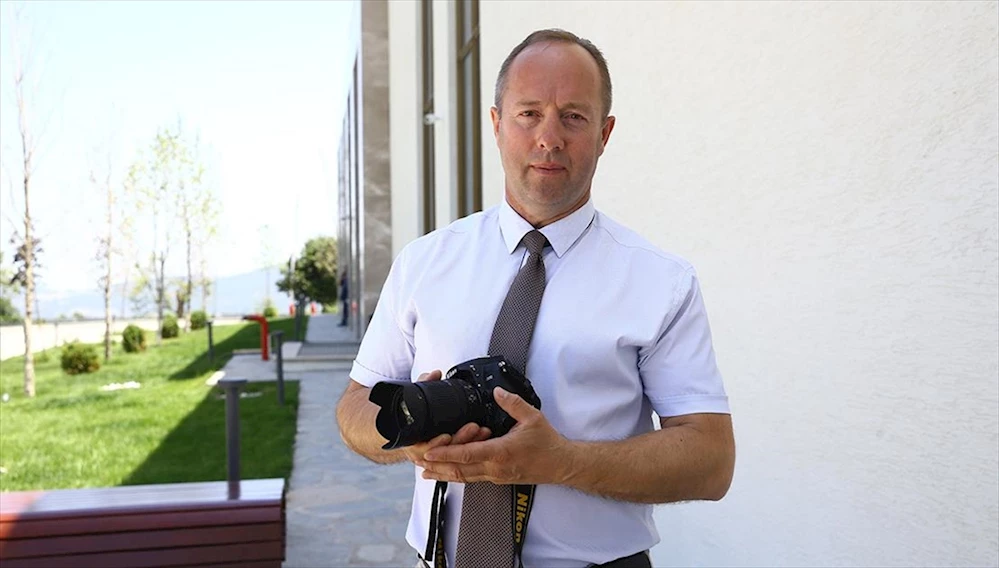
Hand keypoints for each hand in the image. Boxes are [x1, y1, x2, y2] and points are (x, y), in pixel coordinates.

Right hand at [399, 370, 492, 465]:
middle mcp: (424, 454)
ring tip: (483, 431)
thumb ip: (424, 382)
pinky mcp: (449, 458)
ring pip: (455, 458)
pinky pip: (462, 459)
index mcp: (413, 442)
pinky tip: (483, 437)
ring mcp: (436, 458)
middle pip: (444, 455)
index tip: (447, 435)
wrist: (410, 424)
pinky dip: (473, 448)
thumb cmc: (413, 412)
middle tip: (474, 428)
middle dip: (460, 441)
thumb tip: (434, 374)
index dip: (435, 443)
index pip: (423, 450)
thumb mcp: (416, 395)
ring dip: (470, 444)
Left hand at [417, 387, 571, 485]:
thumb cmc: (547, 443)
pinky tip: (449, 473)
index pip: (467, 454)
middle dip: (437, 467)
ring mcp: (496, 475)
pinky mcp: (498, 478)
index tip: (429, 451)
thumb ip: (512, 403)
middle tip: (418, 462)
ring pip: (464, 477)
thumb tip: (496, 392)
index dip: (446, 453)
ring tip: (426, 471)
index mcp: (501, 452)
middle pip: (459, 470)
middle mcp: (495, 468)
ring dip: (444, 474)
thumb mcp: (532, 417)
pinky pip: (473, 478)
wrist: (561, 465)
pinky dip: (458, 475)